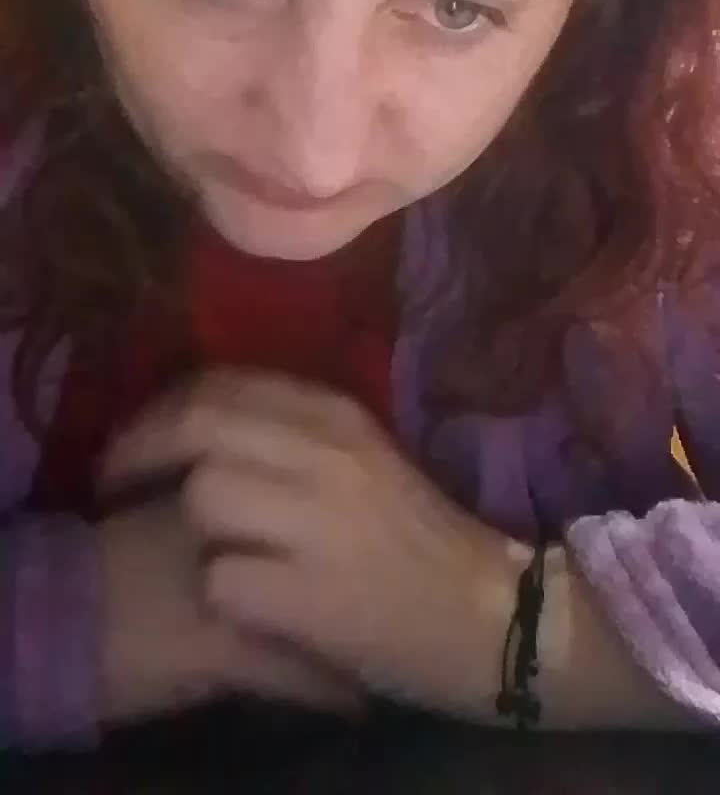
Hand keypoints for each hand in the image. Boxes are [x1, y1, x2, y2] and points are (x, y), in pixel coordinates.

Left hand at [102, 371, 516, 715]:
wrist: (495, 617)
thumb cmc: (420, 538)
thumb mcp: (363, 456)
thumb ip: (292, 429)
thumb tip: (200, 414)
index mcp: (338, 414)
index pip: (222, 383)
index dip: (159, 408)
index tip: (134, 439)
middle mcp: (327, 453)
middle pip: (197, 425)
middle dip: (137, 451)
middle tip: (113, 484)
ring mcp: (320, 522)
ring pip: (204, 496)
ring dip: (189, 527)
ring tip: (200, 550)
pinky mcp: (313, 595)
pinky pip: (223, 580)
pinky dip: (222, 594)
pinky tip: (243, 605)